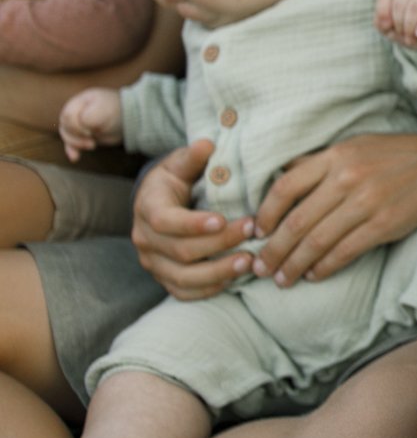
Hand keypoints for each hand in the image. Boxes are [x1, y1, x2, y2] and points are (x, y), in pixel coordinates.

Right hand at [57, 89, 122, 160]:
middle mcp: (75, 111)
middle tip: (92, 140)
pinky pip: (71, 143)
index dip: (76, 126)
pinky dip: (72, 150)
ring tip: (92, 145)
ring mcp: (77, 123)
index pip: (68, 116)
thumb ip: (90, 117)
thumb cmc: (117, 110)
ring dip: (76, 143)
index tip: (91, 131)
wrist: (129, 117)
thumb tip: (81, 126)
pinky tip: (75, 158)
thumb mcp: (105, 110)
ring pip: (67, 135)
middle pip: (65, 126)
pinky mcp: (81, 135)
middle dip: (77, 136)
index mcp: (79, 102)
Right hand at [132, 140, 258, 300]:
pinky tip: (234, 279)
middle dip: (219, 243)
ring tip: (249, 261)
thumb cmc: (176, 179)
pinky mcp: (164, 277)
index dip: (193, 224)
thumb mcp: (180, 164)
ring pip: (182, 277)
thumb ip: (192, 157)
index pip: (166, 221)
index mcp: (148, 208)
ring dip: (218, 272)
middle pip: (180, 250)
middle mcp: (145, 239)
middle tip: (251, 231)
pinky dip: (209, 289)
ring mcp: (153, 262)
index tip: (223, 219)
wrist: (160, 202)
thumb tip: (206, 145)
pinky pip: (183, 292)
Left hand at [250, 132, 416, 285]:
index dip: (266, 214)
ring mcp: (367, 203)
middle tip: (260, 267)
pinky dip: (324, 267)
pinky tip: (314, 275)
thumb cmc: (394, 155)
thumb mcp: (354, 146)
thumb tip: (280, 178)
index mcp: (336, 157)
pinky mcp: (385, 225)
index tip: (256, 232)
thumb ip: (318, 161)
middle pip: (296, 222)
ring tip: (282, 279)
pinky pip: (344, 252)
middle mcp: (347, 178)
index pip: (285, 187)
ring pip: (316, 242)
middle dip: (273, 250)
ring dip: (294, 265)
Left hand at [375, 0, 416, 49]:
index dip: (383, 12)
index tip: (386, 27)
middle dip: (398, 23)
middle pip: (400, 3)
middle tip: (403, 36)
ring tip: (411, 38)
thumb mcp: (391, 29)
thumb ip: (382, 24)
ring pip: (415, 6)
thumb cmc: (410, 29)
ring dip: (410, 26)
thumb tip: (386, 24)